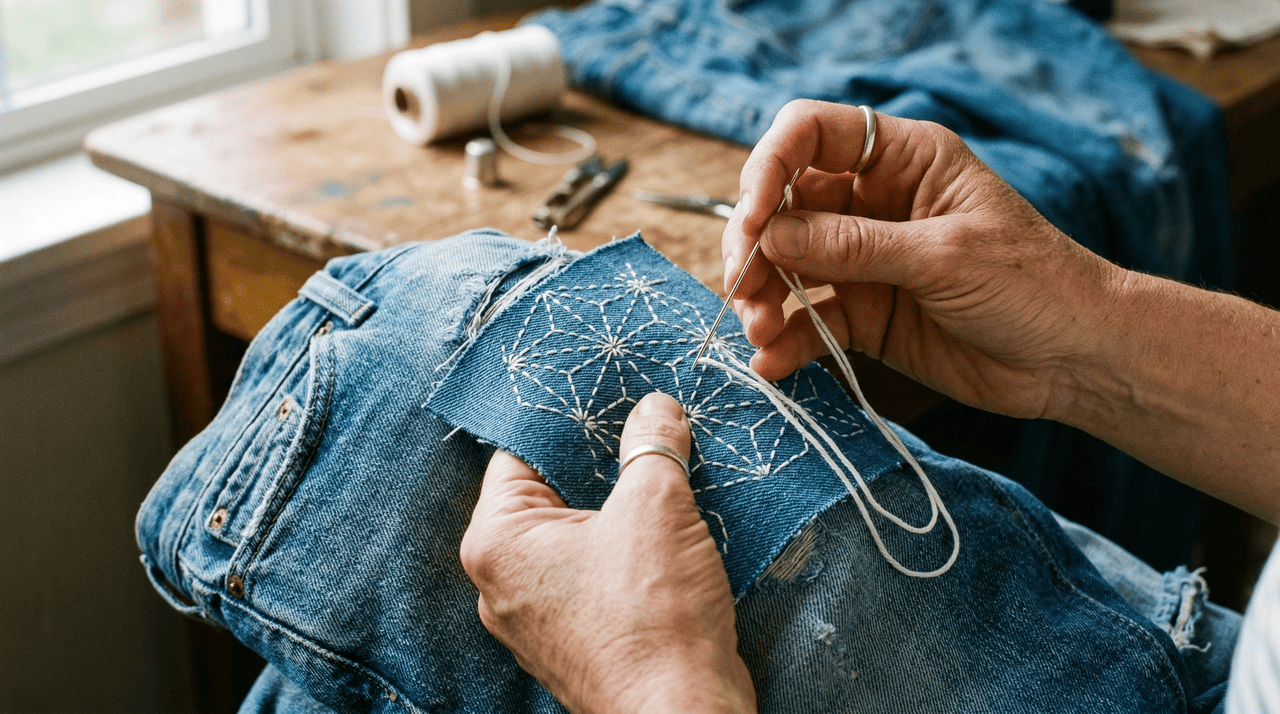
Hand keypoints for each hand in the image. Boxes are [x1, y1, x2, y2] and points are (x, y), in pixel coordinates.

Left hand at [460, 392, 756, 713]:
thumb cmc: (653, 615)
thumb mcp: (655, 506)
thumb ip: (652, 445)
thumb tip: (656, 408)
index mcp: (496, 541)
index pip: (518, 454)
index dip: (567, 421)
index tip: (607, 394)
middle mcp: (503, 583)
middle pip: (550, 495)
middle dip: (600, 464)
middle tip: (646, 426)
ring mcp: (539, 620)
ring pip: (577, 539)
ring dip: (620, 510)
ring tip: (667, 474)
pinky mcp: (577, 643)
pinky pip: (596, 578)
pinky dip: (628, 553)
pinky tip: (672, 533)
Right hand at [722, 99, 1120, 420]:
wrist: (1077, 360)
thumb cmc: (1035, 285)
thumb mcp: (944, 256)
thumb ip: (854, 246)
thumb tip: (771, 235)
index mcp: (902, 159)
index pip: (810, 134)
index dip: (769, 168)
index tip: (753, 221)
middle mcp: (874, 203)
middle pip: (783, 205)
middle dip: (755, 245)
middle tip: (743, 288)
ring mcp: (864, 261)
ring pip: (786, 266)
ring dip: (762, 297)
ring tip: (758, 332)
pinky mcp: (864, 315)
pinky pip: (808, 321)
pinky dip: (785, 342)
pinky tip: (772, 364)